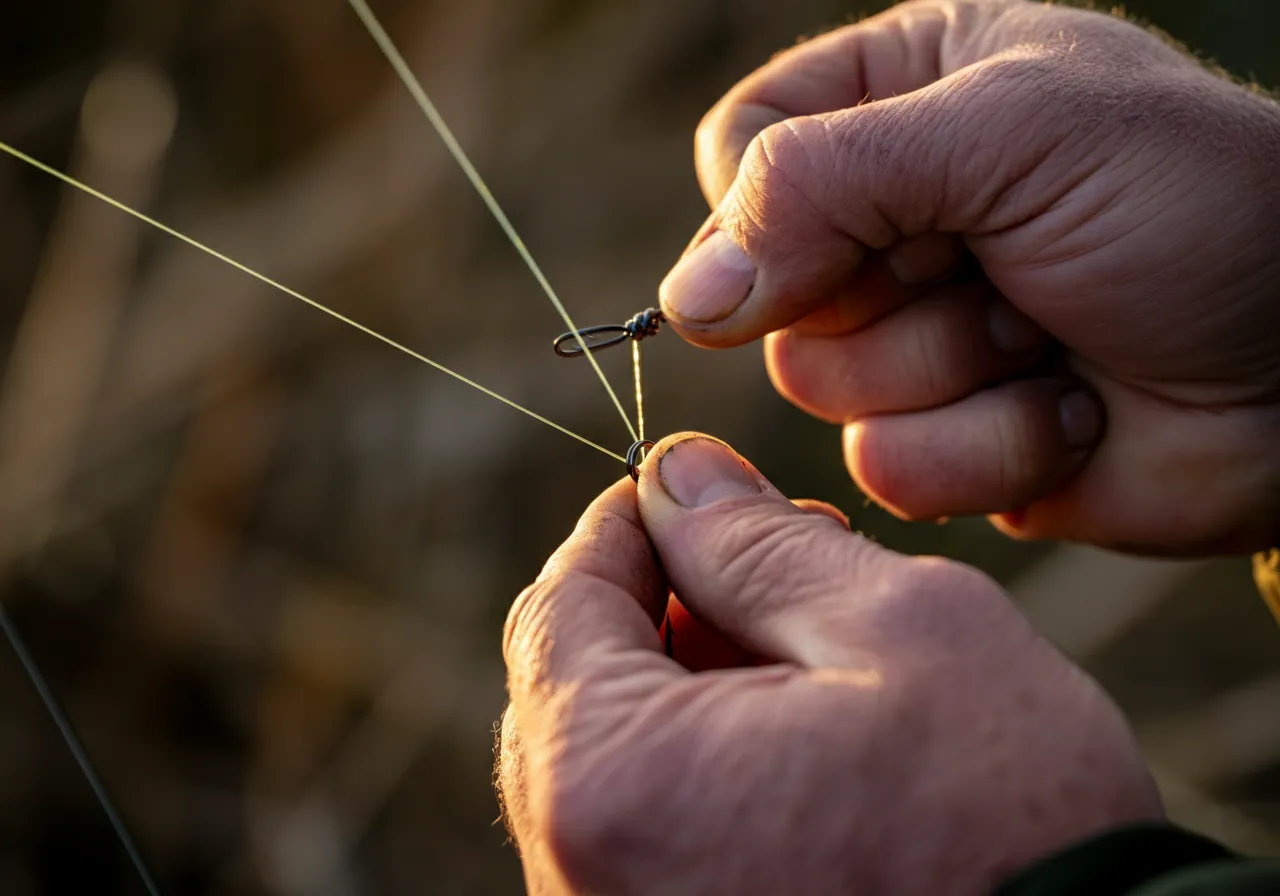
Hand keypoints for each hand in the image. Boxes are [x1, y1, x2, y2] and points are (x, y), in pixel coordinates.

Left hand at [498, 434, 1161, 894]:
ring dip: (696, 677)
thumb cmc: (1010, 825)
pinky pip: (651, 828)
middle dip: (674, 598)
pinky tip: (803, 735)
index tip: (696, 489)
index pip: (562, 602)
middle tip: (790, 559)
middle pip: (577, 682)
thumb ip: (761, 544)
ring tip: (818, 647)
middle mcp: (578, 870)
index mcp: (609, 777)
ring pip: (617, 755)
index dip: (629, 525)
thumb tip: (677, 473)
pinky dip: (708, 760)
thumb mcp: (902, 633)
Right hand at [659, 0, 1279, 553]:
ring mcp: (915, 337)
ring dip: (956, 373)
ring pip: (825, 390)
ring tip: (1056, 336)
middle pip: (768, 288)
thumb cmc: (1194, 205)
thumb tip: (682, 303)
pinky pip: (890, 473)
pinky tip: (1076, 411)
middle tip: (1009, 269)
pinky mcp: (949, 440)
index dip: (764, 205)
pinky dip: (994, 450)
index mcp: (901, 102)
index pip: (739, 149)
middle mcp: (892, 220)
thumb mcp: (1006, 131)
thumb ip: (819, 185)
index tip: (847, 223)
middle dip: (897, 294)